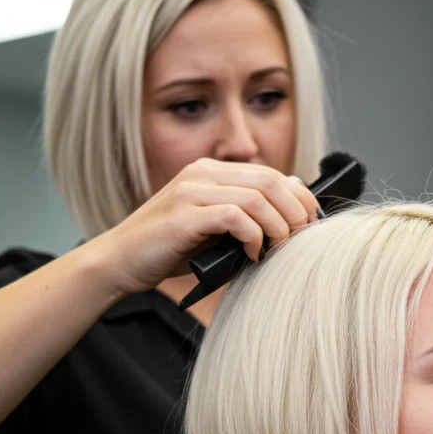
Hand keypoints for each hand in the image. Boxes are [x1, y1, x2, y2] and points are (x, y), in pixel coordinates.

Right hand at [92, 159, 320, 296]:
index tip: (311, 226)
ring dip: (278, 226)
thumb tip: (289, 208)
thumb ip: (243, 215)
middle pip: (271, 181)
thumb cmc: (168, 250)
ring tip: (280, 249)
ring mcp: (191, 192)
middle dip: (296, 212)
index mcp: (210, 172)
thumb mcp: (213, 229)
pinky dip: (253, 236)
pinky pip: (234, 217)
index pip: (271, 174)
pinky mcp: (184, 216)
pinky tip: (253, 254)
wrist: (121, 261)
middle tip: (302, 240)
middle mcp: (202, 174)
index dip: (300, 197)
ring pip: (257, 197)